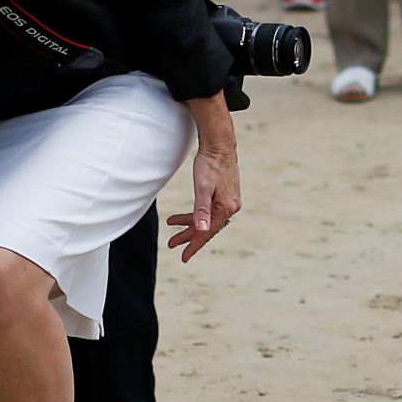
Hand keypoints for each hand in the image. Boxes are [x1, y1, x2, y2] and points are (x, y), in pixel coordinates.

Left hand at [165, 142, 240, 261]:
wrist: (220, 144)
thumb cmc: (210, 164)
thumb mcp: (203, 188)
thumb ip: (202, 210)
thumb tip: (203, 231)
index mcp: (225, 208)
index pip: (208, 233)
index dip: (194, 245)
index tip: (183, 257)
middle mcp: (230, 206)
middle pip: (207, 228)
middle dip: (188, 236)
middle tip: (171, 244)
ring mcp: (229, 200)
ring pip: (207, 218)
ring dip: (190, 223)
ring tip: (172, 223)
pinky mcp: (226, 193)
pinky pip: (210, 210)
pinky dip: (197, 214)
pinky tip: (188, 214)